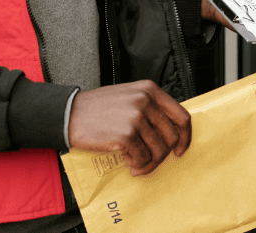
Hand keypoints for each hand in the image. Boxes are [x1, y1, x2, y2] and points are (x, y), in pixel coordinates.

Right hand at [67, 81, 191, 176]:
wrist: (70, 113)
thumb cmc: (98, 107)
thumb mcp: (129, 96)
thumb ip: (150, 107)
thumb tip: (168, 131)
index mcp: (150, 90)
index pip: (181, 115)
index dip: (185, 136)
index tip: (180, 149)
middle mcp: (146, 101)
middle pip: (172, 136)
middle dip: (164, 154)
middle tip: (151, 161)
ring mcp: (136, 117)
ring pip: (158, 150)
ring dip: (149, 163)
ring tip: (137, 164)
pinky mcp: (126, 135)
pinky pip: (143, 158)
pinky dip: (138, 165)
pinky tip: (128, 163)